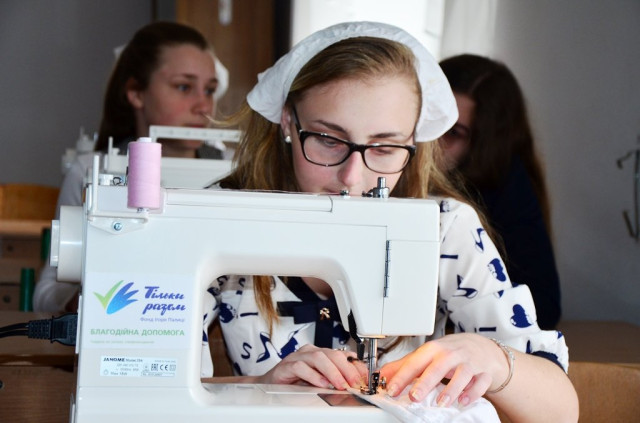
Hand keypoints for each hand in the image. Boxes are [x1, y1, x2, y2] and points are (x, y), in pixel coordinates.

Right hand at [256, 344, 367, 389]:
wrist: (271, 385)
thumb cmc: (296, 382)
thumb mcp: (321, 381)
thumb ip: (336, 378)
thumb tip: (356, 382)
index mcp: (321, 354)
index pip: (343, 355)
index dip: (355, 366)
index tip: (365, 378)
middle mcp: (310, 352)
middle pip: (332, 354)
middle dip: (347, 369)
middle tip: (355, 382)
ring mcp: (298, 357)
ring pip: (318, 357)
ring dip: (332, 372)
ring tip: (339, 384)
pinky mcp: (286, 366)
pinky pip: (300, 367)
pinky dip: (312, 375)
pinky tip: (320, 384)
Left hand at [380, 333, 505, 406]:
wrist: (480, 347)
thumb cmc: (449, 352)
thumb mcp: (426, 356)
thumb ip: (404, 366)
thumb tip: (382, 375)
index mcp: (433, 350)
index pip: (415, 362)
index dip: (402, 376)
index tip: (392, 389)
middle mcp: (450, 354)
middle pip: (438, 366)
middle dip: (425, 382)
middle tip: (414, 397)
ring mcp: (468, 362)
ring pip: (461, 374)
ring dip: (451, 389)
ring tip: (440, 403)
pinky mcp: (483, 372)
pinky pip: (480, 382)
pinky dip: (473, 392)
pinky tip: (464, 400)